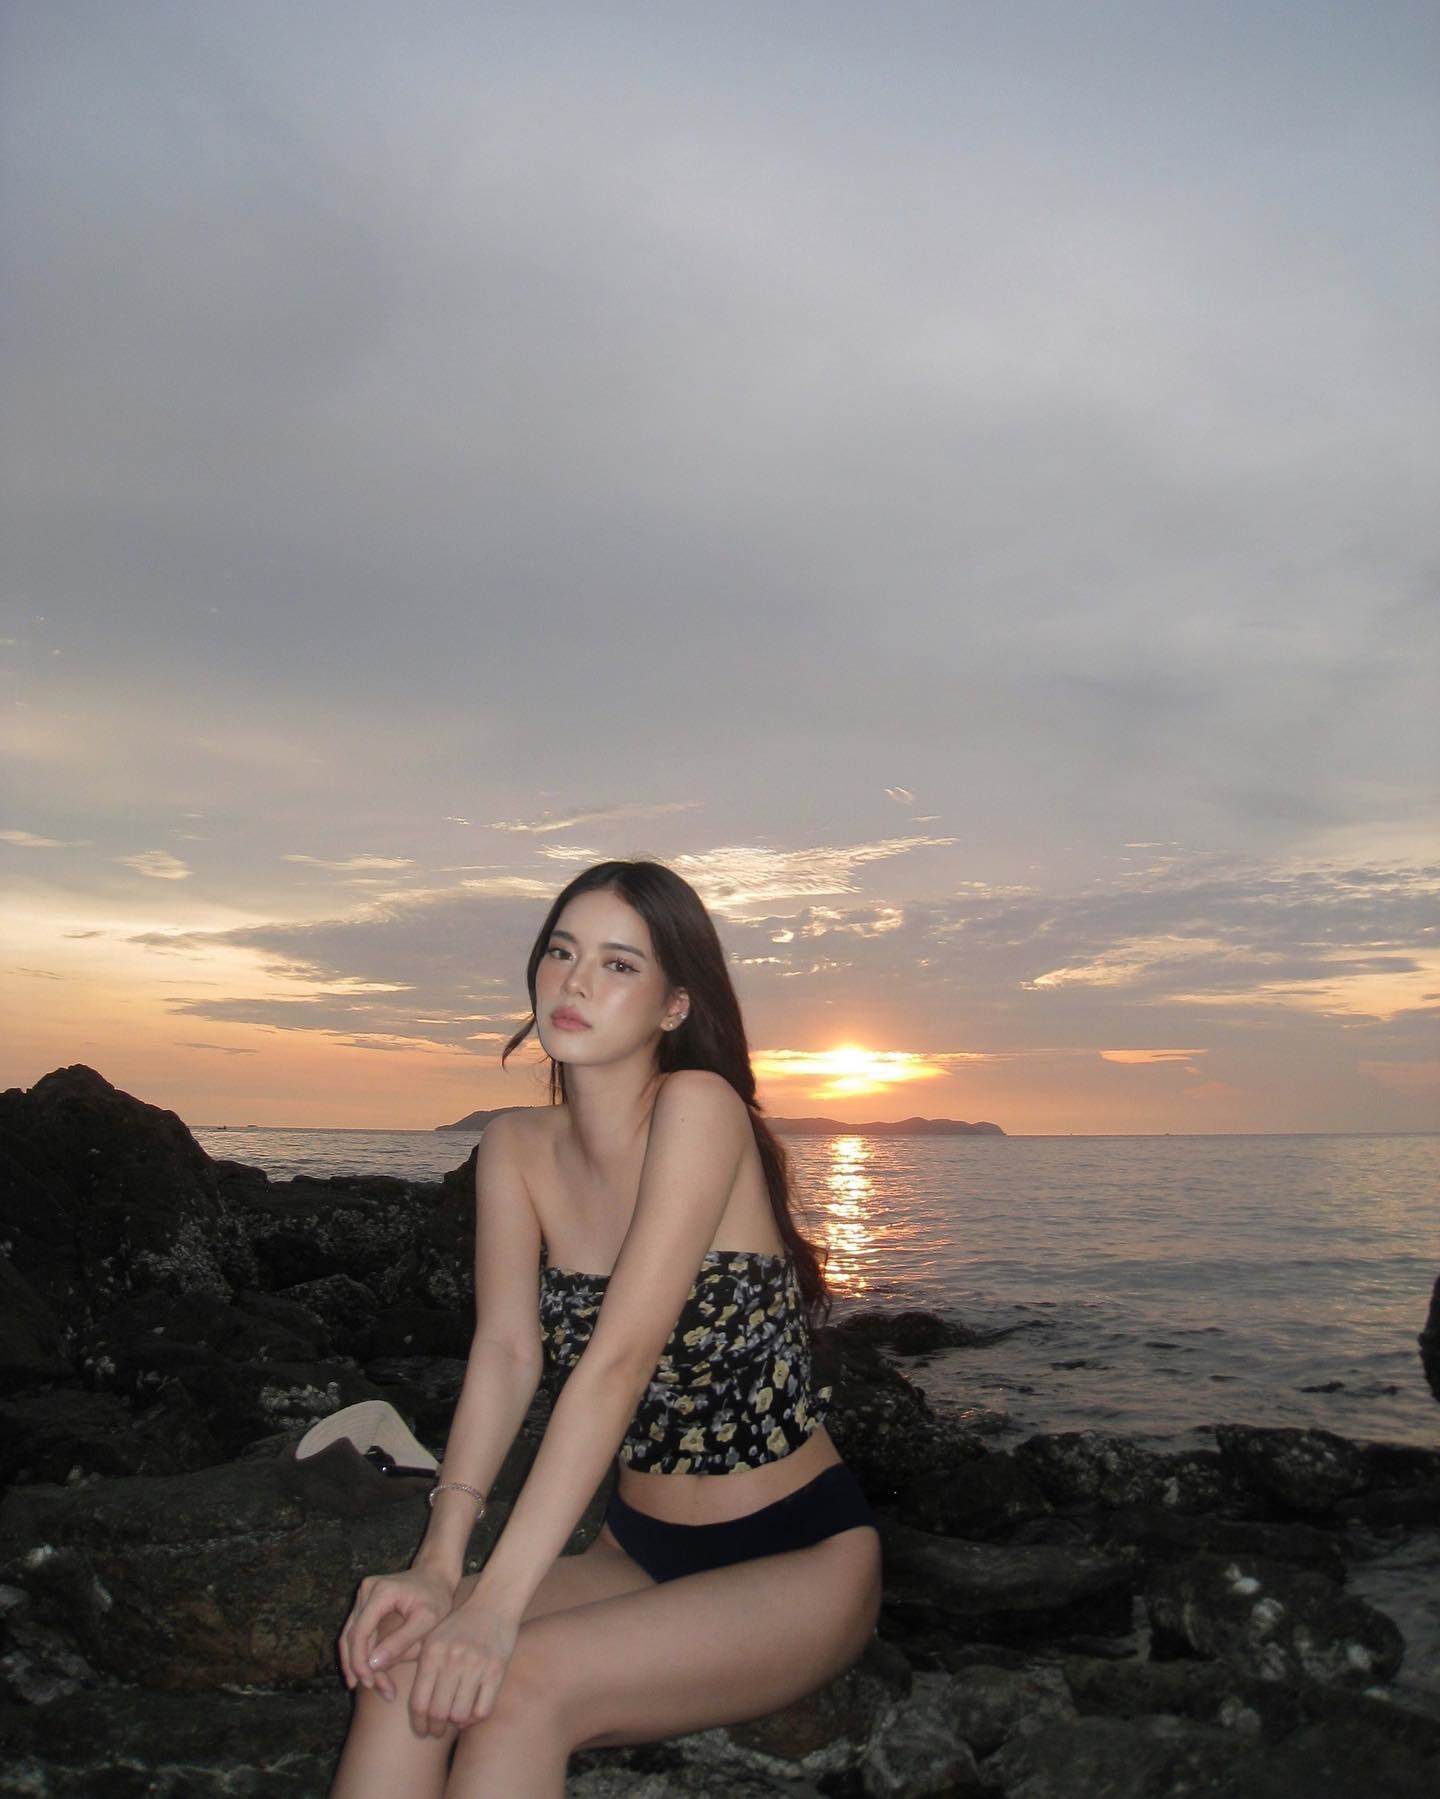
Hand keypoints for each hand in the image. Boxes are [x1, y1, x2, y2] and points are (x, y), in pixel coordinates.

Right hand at [338, 1567, 454, 1701]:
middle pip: (353, 1637)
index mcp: (381, 1592)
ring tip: (375, 1687)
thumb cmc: (437, 1597)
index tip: (371, 1684)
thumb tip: (373, 1665)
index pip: (359, 1633)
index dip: (360, 1662)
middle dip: (362, 1668)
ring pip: (351, 1637)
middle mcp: (367, 1590)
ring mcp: (363, 1595)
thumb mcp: (426, 1621)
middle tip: (378, 1690)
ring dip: (359, 1664)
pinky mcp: (365, 1604)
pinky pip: (357, 1633)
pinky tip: (370, 1674)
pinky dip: (362, 1654)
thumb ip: (401, 1642)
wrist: (437, 1574)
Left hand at [408, 1598, 518, 1737]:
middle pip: (438, 1712)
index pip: (419, 1702)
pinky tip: (470, 1713)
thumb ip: (414, 1661)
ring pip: (459, 1715)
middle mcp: (452, 1660)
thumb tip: (385, 1682)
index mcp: (432, 1653)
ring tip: (453, 1720)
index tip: (420, 1730)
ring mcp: (475, 1666)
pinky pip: (482, 1710)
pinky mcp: (496, 1671)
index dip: (418, 1723)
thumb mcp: (432, 1637)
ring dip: (455, 1724)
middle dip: (435, 1728)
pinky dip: (474, 1718)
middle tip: (436, 1731)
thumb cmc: (460, 1624)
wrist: (494, 1603)